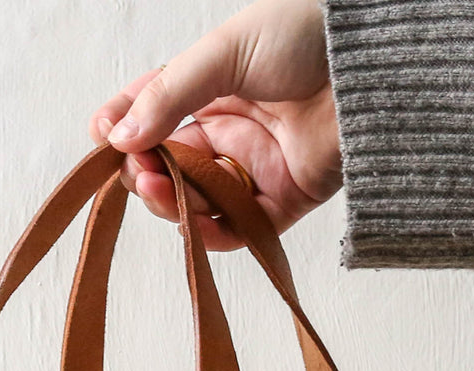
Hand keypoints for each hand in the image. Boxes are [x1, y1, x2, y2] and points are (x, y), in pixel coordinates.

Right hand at [89, 0, 341, 249]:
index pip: (153, 111)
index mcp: (211, 86)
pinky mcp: (282, 201)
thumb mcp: (224, 52)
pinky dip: (210, 232)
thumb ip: (170, 95)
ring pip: (197, 200)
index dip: (123, 127)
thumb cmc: (304, 35)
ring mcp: (254, 167)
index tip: (101, 139)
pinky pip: (238, 229)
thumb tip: (118, 136)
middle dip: (145, 171)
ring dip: (172, 200)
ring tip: (158, 187)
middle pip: (169, 164)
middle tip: (136, 169)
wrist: (372, 65)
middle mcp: (229, 129)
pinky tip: (191, 222)